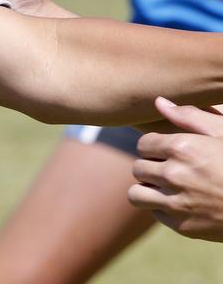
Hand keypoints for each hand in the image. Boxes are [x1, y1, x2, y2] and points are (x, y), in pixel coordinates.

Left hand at [129, 97, 222, 241]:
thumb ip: (189, 116)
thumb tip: (158, 102)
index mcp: (182, 148)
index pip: (144, 145)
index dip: (156, 148)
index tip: (170, 152)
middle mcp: (174, 174)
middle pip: (139, 168)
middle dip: (153, 167)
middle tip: (173, 170)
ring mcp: (177, 202)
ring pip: (136, 194)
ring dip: (149, 190)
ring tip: (168, 187)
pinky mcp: (183, 226)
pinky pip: (155, 213)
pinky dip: (164, 209)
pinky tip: (184, 203)